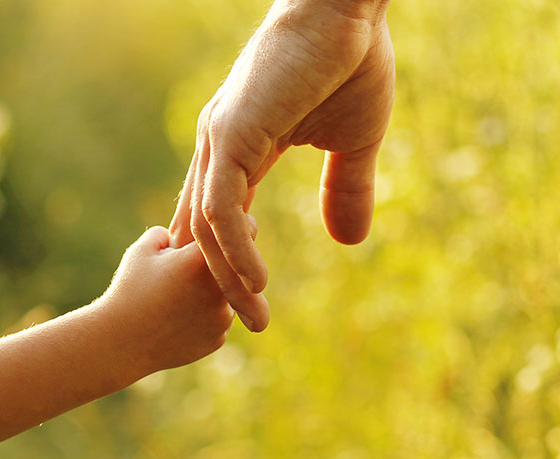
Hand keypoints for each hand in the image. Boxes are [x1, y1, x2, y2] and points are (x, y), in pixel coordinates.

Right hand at [99, 226, 234, 374]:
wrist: (119, 343)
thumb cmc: (128, 291)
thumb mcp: (142, 251)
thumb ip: (168, 234)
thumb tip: (182, 235)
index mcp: (203, 259)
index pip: (246, 230)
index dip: (236, 228)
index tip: (224, 232)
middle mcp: (221, 288)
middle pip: (237, 266)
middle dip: (221, 264)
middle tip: (192, 268)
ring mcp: (222, 317)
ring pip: (229, 295)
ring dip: (213, 293)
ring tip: (179, 297)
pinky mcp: (217, 339)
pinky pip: (217, 320)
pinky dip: (204, 317)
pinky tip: (178, 319)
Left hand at [168, 0, 395, 331]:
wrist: (349, 7)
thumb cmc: (351, 61)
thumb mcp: (353, 142)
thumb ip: (344, 190)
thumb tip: (349, 243)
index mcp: (240, 147)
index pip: (223, 216)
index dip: (230, 260)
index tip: (250, 301)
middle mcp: (220, 146)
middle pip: (205, 230)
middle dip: (223, 282)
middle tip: (249, 325)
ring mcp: (220, 139)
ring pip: (208, 226)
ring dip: (227, 277)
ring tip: (252, 317)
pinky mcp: (232, 133)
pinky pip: (222, 207)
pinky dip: (235, 249)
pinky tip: (255, 282)